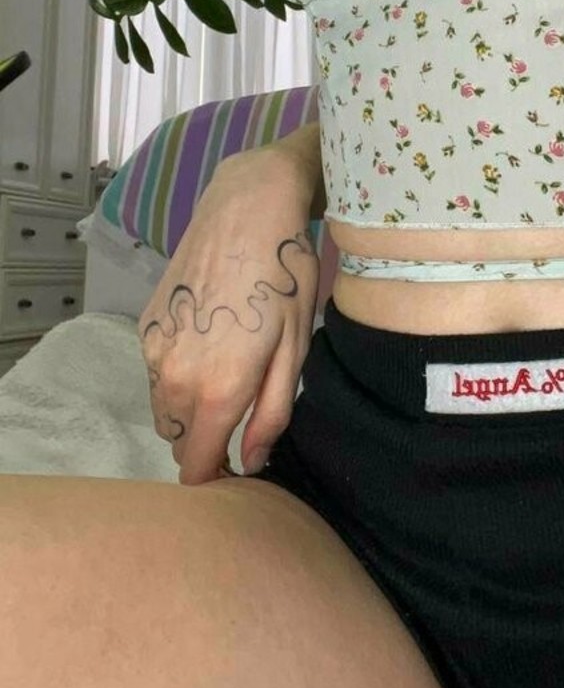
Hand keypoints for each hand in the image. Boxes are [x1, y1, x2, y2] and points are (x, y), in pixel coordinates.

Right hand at [136, 146, 320, 485]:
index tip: (242, 467)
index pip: (197, 466)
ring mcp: (152, 350)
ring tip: (228, 379)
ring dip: (189, 412)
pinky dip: (177, 377)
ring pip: (164, 409)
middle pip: (179, 440)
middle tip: (243, 419)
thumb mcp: (295, 350)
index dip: (219, 476)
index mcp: (215, 390)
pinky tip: (210, 345)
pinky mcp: (145, 326)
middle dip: (206, 442)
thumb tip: (252, 461)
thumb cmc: (285, 278)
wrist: (246, 211)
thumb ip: (271, 413)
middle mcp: (173, 377)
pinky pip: (157, 375)